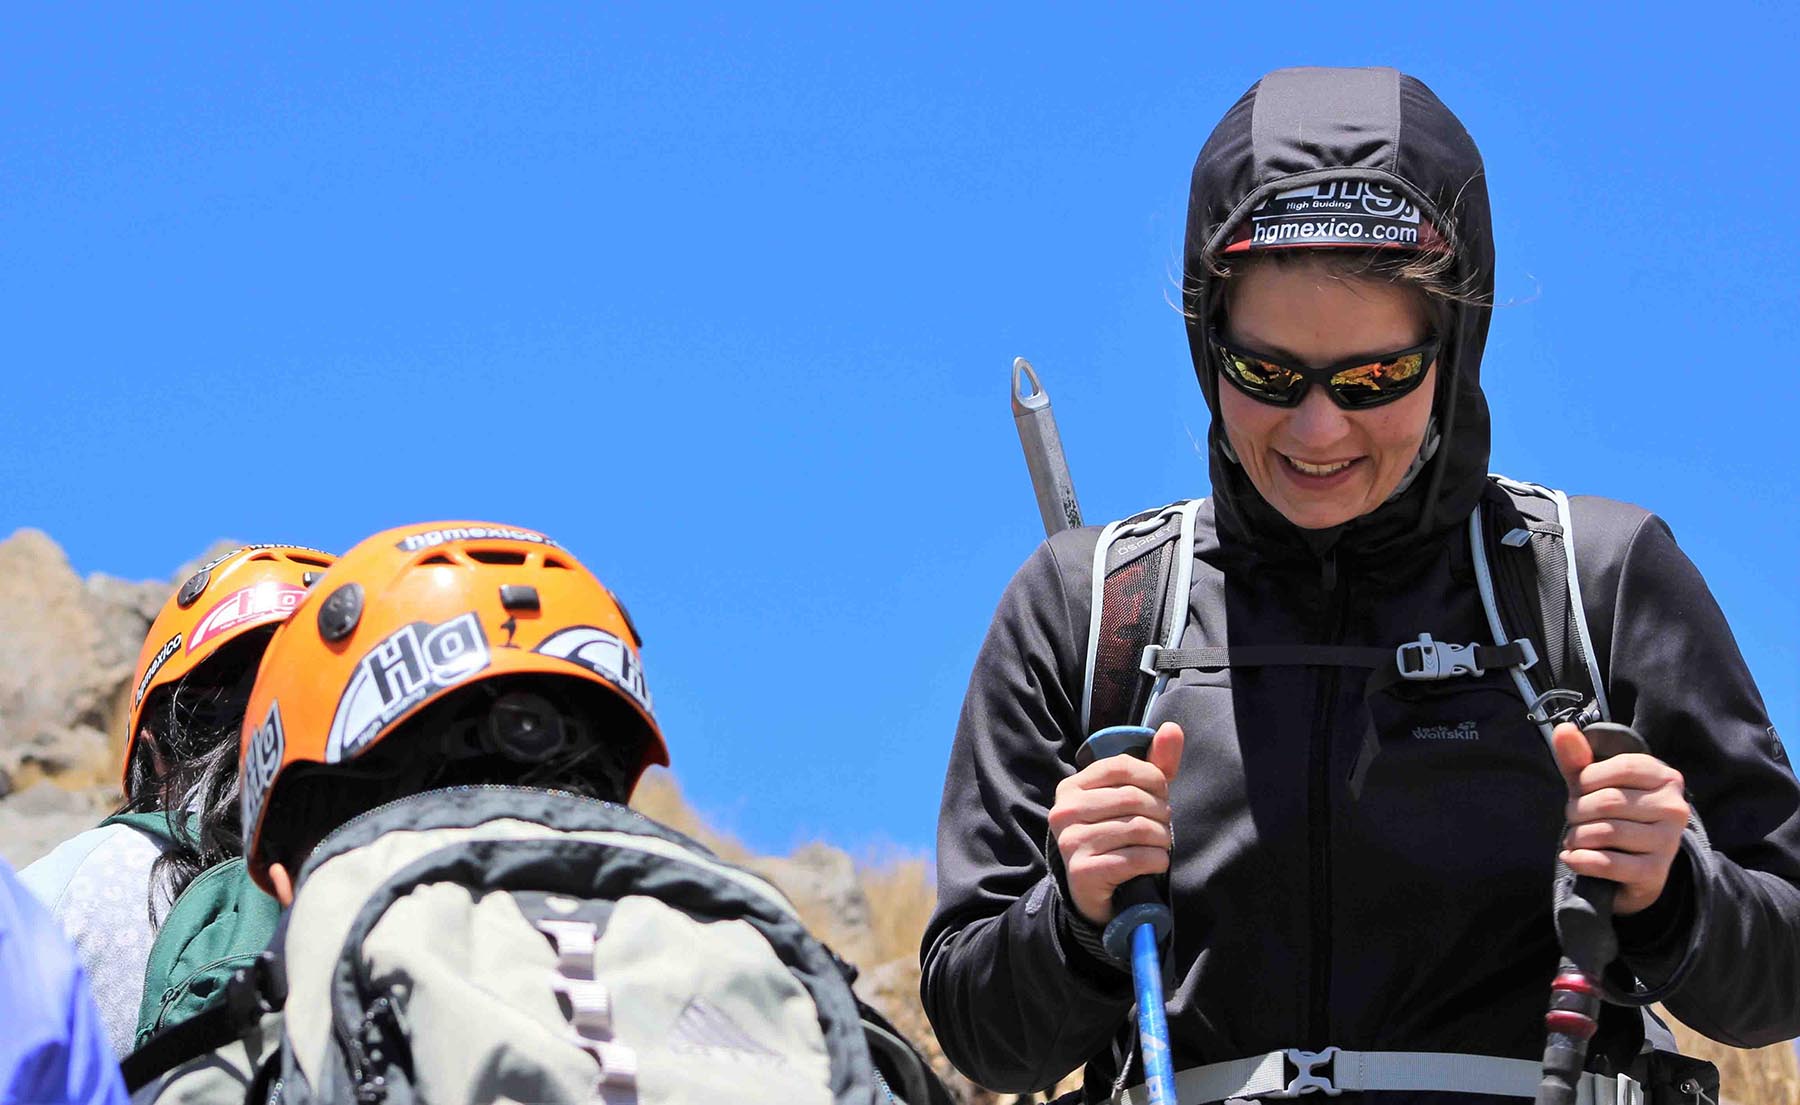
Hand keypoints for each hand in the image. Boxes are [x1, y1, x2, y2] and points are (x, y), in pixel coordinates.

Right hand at [1048, 722, 1183, 926]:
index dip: (1152, 777)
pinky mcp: (1083, 871)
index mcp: (1071, 787)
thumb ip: (1155, 763)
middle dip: (1161, 811)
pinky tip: (1157, 862)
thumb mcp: (1133, 796)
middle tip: (1165, 824)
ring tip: (1161, 843)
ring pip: (1137, 828)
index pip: (1120, 766)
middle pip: (1131, 798)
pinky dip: (1157, 860)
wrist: (1094, 889)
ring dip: (1162, 838)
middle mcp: (1063, 812)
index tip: (1162, 792)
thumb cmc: (1116, 833)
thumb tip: (1173, 728)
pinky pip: (1135, 858)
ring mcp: (1070, 842)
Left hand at [1552, 722, 1688, 915]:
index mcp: (1665, 777)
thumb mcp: (1593, 782)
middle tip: (1573, 818)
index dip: (1588, 779)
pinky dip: (1581, 860)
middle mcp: (1674, 808)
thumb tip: (1563, 729)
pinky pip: (1608, 863)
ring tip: (1575, 839)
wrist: (1632, 867)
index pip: (1620, 768)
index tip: (1580, 790)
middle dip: (1577, 810)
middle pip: (1609, 801)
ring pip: (1607, 832)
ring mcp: (1669, 842)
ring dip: (1577, 837)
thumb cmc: (1612, 814)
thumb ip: (1578, 757)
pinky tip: (1573, 858)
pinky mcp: (1655, 872)